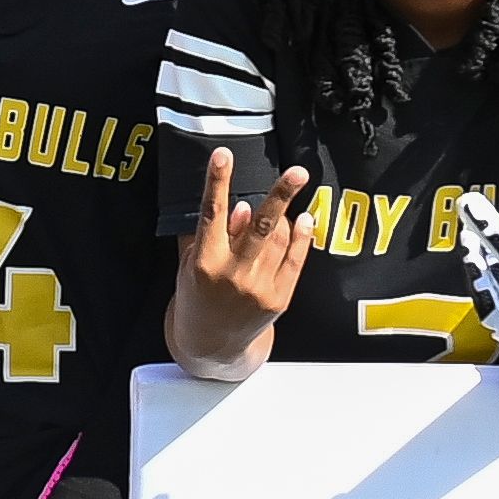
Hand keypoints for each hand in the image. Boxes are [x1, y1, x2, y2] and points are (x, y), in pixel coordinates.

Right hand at [177, 149, 313, 363]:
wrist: (211, 344)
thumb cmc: (198, 295)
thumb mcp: (193, 263)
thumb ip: (217, 234)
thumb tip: (243, 205)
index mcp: (205, 262)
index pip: (212, 213)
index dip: (217, 182)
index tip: (222, 154)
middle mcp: (233, 275)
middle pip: (261, 227)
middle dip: (280, 196)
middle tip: (298, 172)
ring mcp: (258, 288)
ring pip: (279, 238)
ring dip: (284, 215)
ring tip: (286, 200)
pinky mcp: (278, 299)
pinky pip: (296, 260)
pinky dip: (301, 237)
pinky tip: (304, 220)